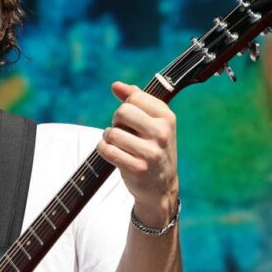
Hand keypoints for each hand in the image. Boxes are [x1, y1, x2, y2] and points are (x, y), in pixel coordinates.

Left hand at [97, 81, 178, 225]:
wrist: (160, 186)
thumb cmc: (153, 148)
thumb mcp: (152, 122)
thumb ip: (135, 100)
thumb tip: (116, 85)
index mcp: (167, 117)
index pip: (135, 97)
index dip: (126, 106)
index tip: (131, 119)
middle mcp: (162, 133)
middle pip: (122, 112)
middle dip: (116, 121)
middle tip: (123, 132)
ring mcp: (151, 152)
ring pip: (112, 133)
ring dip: (109, 138)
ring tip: (118, 144)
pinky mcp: (137, 168)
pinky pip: (107, 150)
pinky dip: (103, 149)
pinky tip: (111, 152)